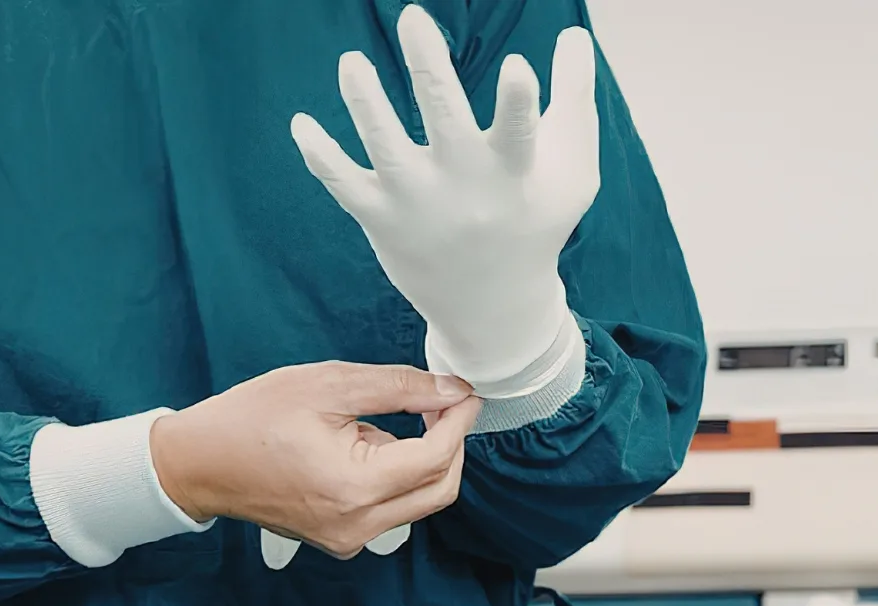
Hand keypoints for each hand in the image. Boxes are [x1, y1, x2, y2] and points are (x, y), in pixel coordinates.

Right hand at [149, 361, 480, 562]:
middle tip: (439, 403)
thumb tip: (450, 390)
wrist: (197, 463)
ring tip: (373, 423)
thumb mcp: (328, 386)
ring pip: (418, 501)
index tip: (464, 394)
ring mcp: (349, 539)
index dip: (458, 422)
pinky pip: (391, 509)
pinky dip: (393, 477)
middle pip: (439, 489)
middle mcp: (357, 525)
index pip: (435, 458)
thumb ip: (398, 388)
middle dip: (449, 444)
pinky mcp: (341, 540)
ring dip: (418, 460)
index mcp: (354, 488)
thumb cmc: (250, 420)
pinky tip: (360, 448)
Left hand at [290, 4, 599, 393]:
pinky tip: (302, 122)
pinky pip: (342, 183)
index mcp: (514, 173)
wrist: (493, 306)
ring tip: (352, 63)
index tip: (516, 67)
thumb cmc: (536, 222)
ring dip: (365, 102)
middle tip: (415, 17)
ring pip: (384, 146)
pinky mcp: (382, 220)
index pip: (520, 134)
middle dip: (429, 65)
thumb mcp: (573, 171)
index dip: (518, 102)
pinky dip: (319, 154)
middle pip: (445, 121)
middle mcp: (464, 188)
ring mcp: (418, 205)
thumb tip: (574, 34)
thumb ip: (575, 99)